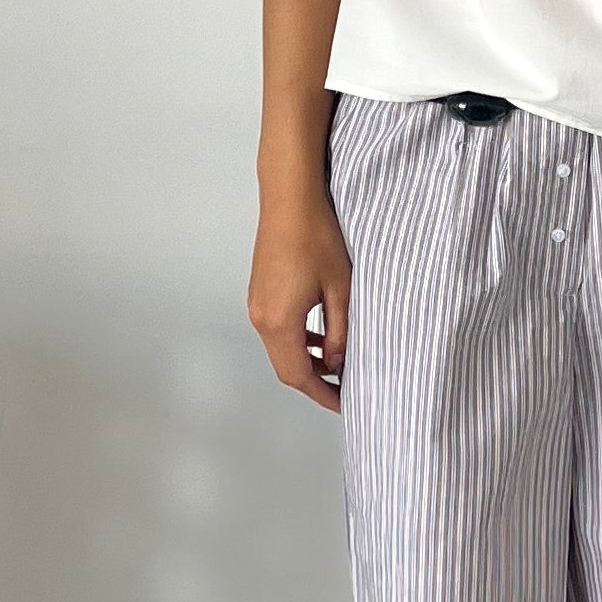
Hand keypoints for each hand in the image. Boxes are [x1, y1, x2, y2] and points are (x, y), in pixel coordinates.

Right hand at [247, 187, 351, 413]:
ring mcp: (257, 304)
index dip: (322, 394)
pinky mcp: (260, 291)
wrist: (289, 198)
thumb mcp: (341, 288)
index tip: (345, 404)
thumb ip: (341, 331)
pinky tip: (321, 333)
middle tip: (344, 387)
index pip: (299, 375)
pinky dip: (298, 340)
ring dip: (306, 360)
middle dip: (315, 381)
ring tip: (337, 363)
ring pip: (281, 348)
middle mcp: (261, 317)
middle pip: (286, 366)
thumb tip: (337, 362)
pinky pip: (277, 328)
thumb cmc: (317, 236)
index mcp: (279, 322)